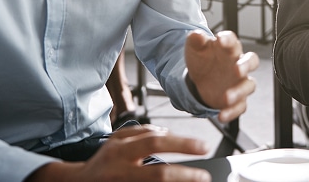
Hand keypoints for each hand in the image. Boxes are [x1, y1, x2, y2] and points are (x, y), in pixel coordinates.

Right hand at [26, 125, 210, 181]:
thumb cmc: (103, 160)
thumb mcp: (117, 139)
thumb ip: (142, 132)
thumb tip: (168, 132)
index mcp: (121, 151)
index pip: (155, 143)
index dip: (181, 144)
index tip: (203, 146)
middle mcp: (122, 171)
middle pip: (158, 174)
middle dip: (185, 175)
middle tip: (204, 175)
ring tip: (197, 181)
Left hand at [185, 30, 259, 122]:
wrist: (198, 80)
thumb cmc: (202, 60)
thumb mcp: (195, 48)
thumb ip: (196, 40)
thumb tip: (197, 35)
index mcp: (228, 49)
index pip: (233, 41)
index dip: (228, 40)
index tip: (220, 39)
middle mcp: (238, 64)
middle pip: (251, 61)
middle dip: (246, 65)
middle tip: (237, 69)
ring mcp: (239, 82)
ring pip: (248, 85)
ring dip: (239, 92)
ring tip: (226, 98)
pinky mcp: (237, 99)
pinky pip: (240, 106)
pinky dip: (232, 112)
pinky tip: (221, 115)